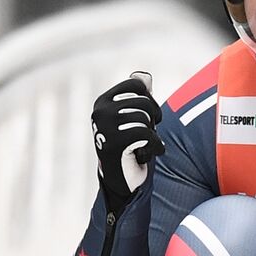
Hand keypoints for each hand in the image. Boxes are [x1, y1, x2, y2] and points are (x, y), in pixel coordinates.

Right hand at [91, 73, 164, 211]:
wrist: (121, 179)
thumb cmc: (130, 147)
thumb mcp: (133, 119)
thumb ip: (138, 98)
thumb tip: (144, 76)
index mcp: (103, 102)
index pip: (136, 85)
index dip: (150, 99)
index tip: (149, 116)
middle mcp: (100, 111)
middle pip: (144, 101)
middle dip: (154, 119)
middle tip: (147, 135)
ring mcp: (104, 127)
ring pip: (145, 118)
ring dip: (152, 135)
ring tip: (145, 145)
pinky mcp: (113, 143)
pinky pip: (145, 134)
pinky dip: (155, 145)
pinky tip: (150, 153)